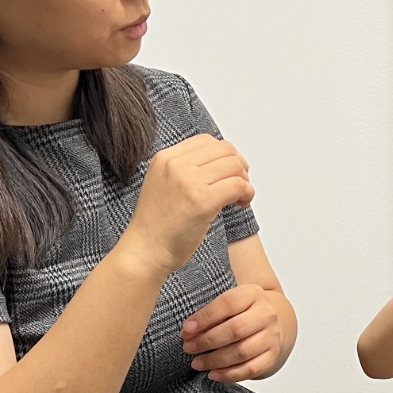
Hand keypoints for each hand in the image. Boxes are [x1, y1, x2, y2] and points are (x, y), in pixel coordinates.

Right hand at [120, 135, 253, 277]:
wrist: (145, 251)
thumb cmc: (158, 225)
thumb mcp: (163, 183)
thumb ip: (185, 169)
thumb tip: (223, 162)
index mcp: (165, 158)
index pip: (207, 141)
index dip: (225, 155)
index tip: (229, 172)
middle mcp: (175, 165)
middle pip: (225, 150)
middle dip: (239, 166)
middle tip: (239, 185)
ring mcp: (188, 181)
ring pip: (235, 166)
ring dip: (244, 181)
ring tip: (239, 197)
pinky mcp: (202, 201)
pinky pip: (238, 185)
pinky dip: (247, 193)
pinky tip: (240, 204)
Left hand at [181, 284, 282, 381]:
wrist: (266, 324)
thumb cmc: (238, 313)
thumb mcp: (226, 303)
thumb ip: (209, 311)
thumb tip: (188, 330)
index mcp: (252, 294)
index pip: (228, 303)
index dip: (205, 317)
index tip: (186, 329)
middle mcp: (266, 314)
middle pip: (236, 329)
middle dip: (207, 341)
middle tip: (188, 347)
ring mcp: (272, 336)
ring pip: (242, 352)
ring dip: (215, 360)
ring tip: (196, 363)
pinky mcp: (272, 356)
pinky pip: (251, 369)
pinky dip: (229, 374)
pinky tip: (213, 374)